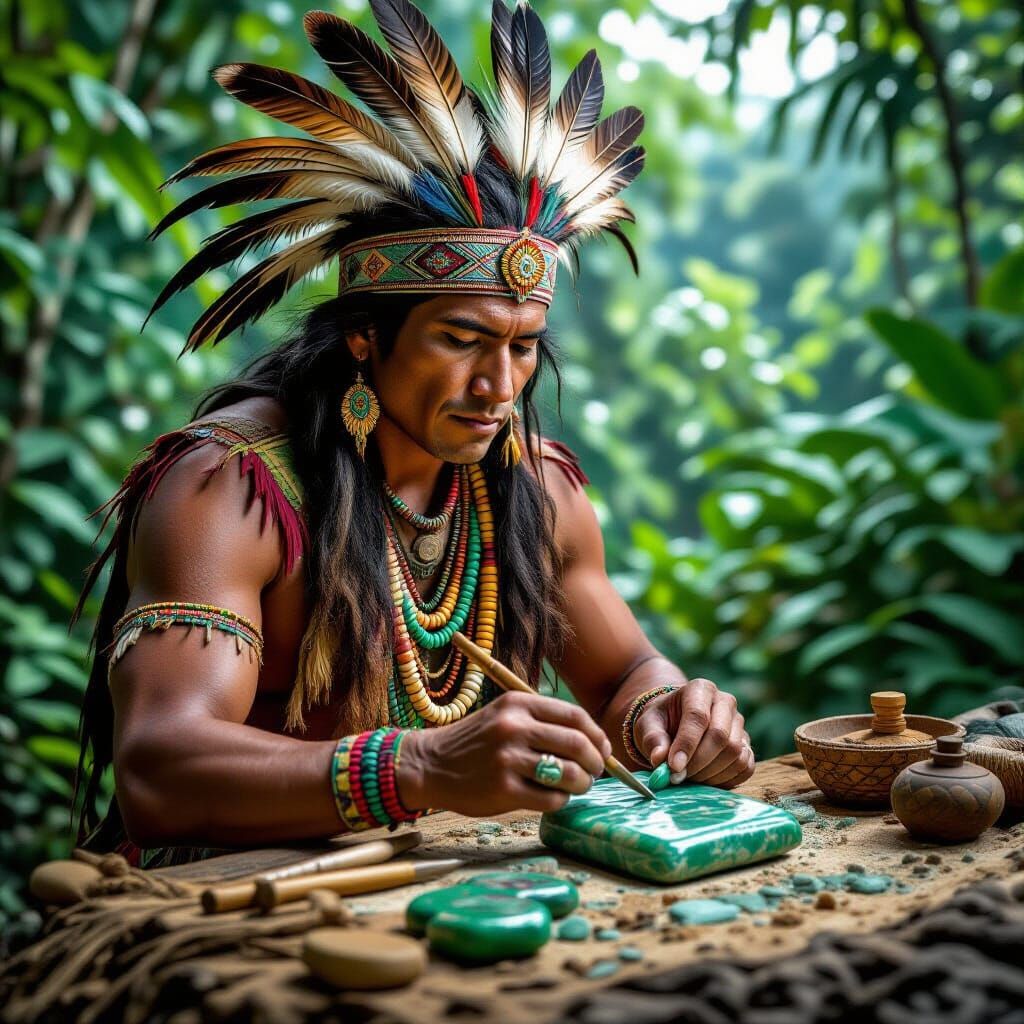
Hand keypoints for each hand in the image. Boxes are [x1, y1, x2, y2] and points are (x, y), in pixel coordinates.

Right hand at [396, 691, 612, 816]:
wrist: (431, 764)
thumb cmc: (476, 742)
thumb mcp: (504, 716)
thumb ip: (542, 723)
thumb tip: (594, 744)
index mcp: (518, 703)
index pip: (575, 715)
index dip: (597, 735)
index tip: (603, 749)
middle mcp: (514, 727)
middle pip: (578, 744)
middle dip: (596, 762)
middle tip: (595, 772)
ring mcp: (508, 759)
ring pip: (569, 774)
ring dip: (582, 784)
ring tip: (578, 786)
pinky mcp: (503, 790)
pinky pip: (551, 798)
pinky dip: (561, 800)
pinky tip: (553, 797)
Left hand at [632, 679, 753, 788]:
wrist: (675, 724)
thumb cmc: (661, 721)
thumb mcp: (648, 724)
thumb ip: (653, 739)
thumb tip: (659, 759)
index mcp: (700, 689)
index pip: (698, 716)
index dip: (686, 744)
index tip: (673, 767)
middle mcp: (725, 702)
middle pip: (720, 736)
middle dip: (698, 762)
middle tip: (678, 777)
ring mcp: (739, 723)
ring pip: (735, 753)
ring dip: (710, 773)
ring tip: (688, 777)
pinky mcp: (747, 744)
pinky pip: (745, 767)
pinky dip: (725, 779)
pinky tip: (705, 780)